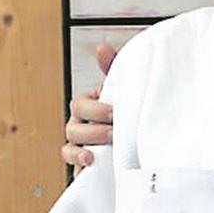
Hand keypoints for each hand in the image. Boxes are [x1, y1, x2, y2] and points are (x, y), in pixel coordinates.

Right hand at [62, 44, 117, 174]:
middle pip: (74, 124)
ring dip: (86, 144)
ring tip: (103, 147)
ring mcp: (81, 144)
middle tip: (114, 129)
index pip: (81, 103)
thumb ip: (114, 69)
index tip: (114, 112)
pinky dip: (78, 161)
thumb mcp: (125, 91)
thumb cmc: (129, 114)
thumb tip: (101, 49)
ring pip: (70, 142)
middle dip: (94, 126)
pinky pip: (72, 163)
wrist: (142, 148)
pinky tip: (90, 161)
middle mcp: (81, 124)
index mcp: (90, 105)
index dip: (94, 108)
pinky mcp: (84, 164)